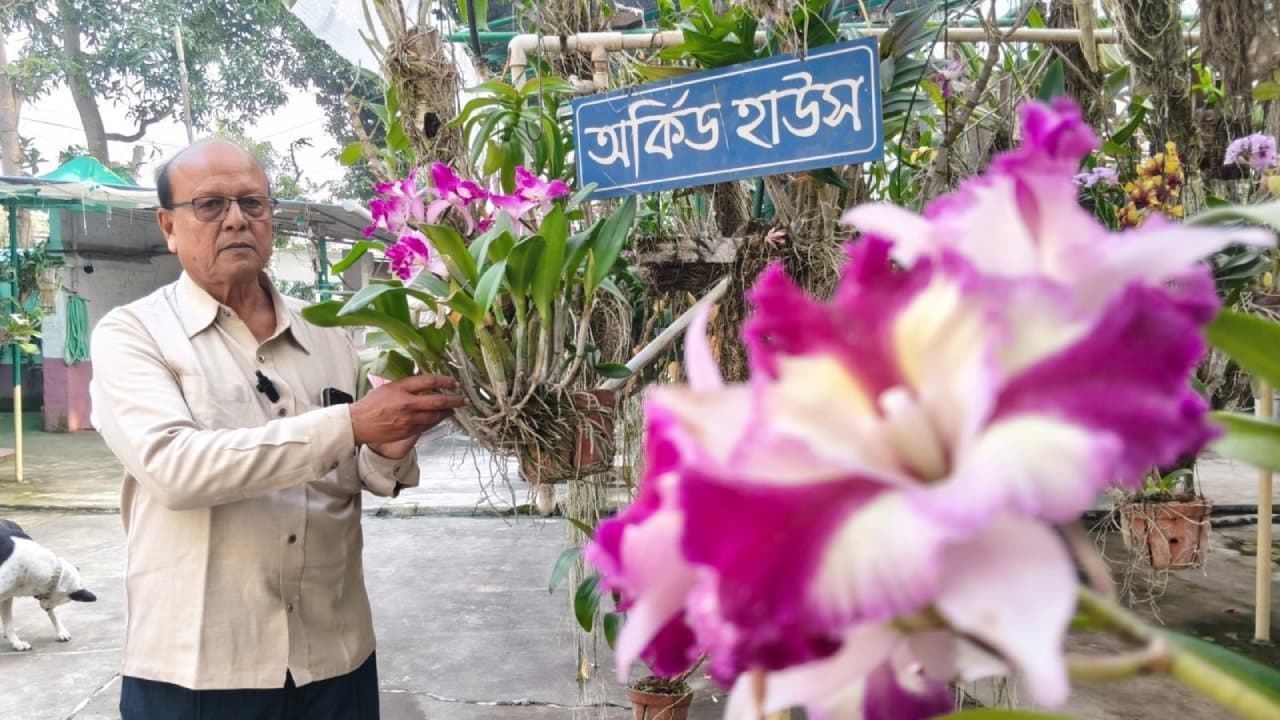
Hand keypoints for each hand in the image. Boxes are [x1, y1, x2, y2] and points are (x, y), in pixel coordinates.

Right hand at [349, 374, 465, 454]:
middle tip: (463, 399)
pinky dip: (436, 421)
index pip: (429, 381)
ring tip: (455, 409)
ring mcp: (409, 418)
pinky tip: (441, 418)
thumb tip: (422, 376)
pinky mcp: (408, 430)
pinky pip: (427, 425)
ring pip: (435, 415)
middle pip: (438, 400)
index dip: (445, 381)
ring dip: (448, 412)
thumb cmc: (370, 404)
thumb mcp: (388, 386)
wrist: (359, 424)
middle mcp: (407, 402)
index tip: (453, 382)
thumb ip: (406, 383)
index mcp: (401, 388)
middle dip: (454, 399)